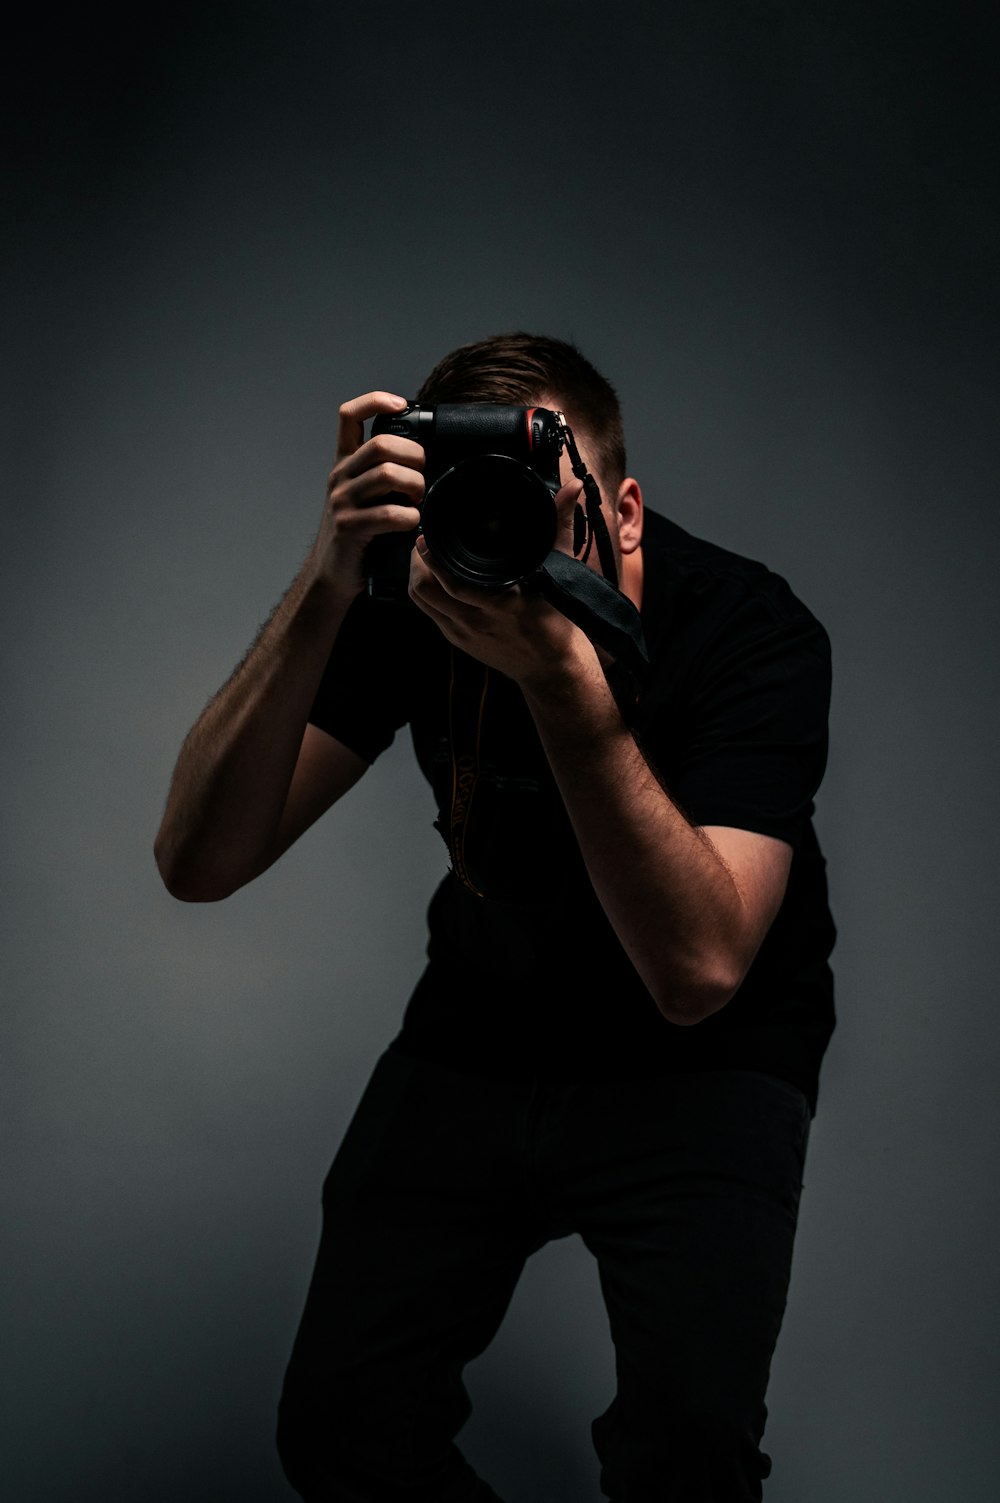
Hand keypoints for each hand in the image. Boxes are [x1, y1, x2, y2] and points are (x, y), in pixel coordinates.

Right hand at [308, 392, 424, 600]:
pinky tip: (411, 523)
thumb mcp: (365, 495)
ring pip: (388, 475)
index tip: (400, 404)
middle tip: (423, 476)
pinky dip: (409, 517)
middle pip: (382, 445)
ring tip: (419, 501)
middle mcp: (340, 477)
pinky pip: (388, 513)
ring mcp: (342, 501)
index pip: (349, 416)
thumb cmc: (360, 534)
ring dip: (415, 486)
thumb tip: (425, 459)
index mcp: (345, 463)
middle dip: (415, 457)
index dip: (374, 401)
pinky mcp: (348, 527)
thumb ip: (384, 473)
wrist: (333, 573)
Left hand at [407, 478, 591, 686]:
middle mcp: (478, 621)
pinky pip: (429, 612)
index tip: (428, 533)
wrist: (552, 667)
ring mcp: (464, 634)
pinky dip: (424, 591)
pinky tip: (430, 575)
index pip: (454, 581)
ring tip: (423, 554)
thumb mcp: (561, 569)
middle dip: (418, 561)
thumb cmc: (558, 617)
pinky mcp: (458, 641)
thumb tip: (573, 487)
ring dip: (417, 575)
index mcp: (503, 602)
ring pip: (422, 601)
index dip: (434, 557)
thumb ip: (560, 525)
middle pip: (427, 589)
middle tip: (422, 538)